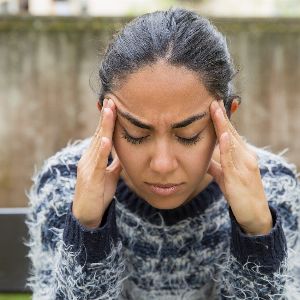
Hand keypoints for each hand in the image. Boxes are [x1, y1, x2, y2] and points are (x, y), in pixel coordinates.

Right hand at [72, 98, 121, 228]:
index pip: (102, 134)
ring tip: (109, 111)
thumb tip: (124, 152)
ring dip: (104, 127)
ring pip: (98, 144)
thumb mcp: (110, 174)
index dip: (107, 120)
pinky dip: (102, 151)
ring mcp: (89, 167)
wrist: (87, 214)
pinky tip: (106, 140)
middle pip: (99, 134)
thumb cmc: (99, 193)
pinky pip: (99, 163)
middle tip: (111, 99)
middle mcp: (89, 158)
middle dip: (105, 117)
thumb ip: (115, 162)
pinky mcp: (92, 179)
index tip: (113, 105)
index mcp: (95, 157)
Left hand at [207, 100, 272, 235]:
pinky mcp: (240, 176)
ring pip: (231, 141)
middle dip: (221, 115)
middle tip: (212, 98)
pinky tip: (223, 134)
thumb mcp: (225, 177)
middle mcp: (245, 156)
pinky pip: (231, 159)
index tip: (213, 104)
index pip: (230, 133)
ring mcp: (244, 165)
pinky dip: (228, 146)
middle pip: (231, 132)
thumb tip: (206, 158)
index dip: (221, 119)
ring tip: (215, 108)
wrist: (253, 215)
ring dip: (223, 124)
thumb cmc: (239, 194)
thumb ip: (217, 166)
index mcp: (241, 155)